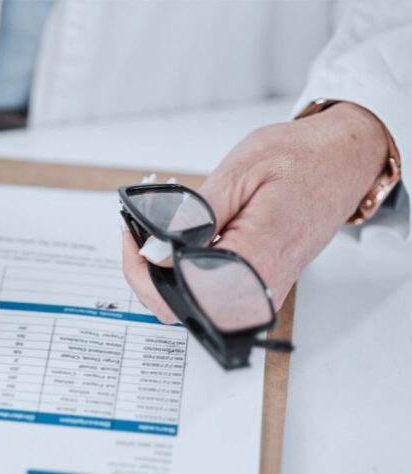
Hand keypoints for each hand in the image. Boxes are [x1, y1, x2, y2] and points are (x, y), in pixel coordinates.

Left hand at [123, 102, 387, 323]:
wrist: (345, 162)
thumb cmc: (303, 159)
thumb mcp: (240, 172)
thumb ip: (193, 218)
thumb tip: (155, 252)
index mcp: (253, 260)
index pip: (179, 294)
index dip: (143, 270)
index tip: (133, 234)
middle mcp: (258, 287)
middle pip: (178, 308)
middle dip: (148, 273)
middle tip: (140, 232)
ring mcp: (259, 292)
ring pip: (191, 304)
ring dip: (166, 274)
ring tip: (162, 233)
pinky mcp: (258, 287)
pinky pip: (210, 295)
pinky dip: (188, 273)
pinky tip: (185, 242)